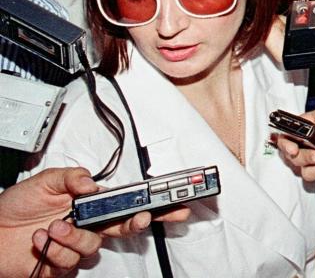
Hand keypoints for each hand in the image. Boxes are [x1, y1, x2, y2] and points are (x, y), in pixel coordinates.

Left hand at [0, 168, 189, 277]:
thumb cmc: (13, 207)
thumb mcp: (43, 181)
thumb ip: (71, 177)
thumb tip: (91, 182)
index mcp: (90, 204)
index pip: (128, 203)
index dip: (152, 204)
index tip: (171, 203)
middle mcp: (87, 226)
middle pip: (124, 228)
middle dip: (137, 223)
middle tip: (140, 218)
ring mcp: (75, 247)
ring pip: (94, 246)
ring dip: (74, 237)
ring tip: (54, 225)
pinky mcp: (60, 266)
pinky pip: (70, 263)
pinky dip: (54, 250)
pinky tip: (42, 238)